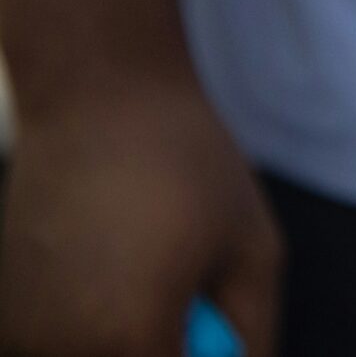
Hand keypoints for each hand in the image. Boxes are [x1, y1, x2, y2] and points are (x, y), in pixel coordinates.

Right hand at [0, 78, 282, 356]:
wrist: (99, 101)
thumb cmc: (189, 166)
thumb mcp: (252, 251)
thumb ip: (252, 336)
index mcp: (130, 341)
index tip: (210, 321)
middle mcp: (61, 351)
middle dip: (170, 348)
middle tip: (190, 295)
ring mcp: (23, 338)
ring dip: (135, 340)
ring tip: (153, 270)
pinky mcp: (6, 318)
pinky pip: (66, 345)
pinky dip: (95, 330)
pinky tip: (114, 268)